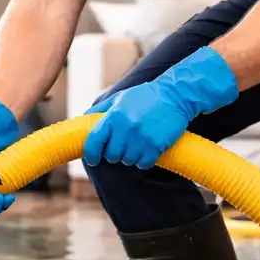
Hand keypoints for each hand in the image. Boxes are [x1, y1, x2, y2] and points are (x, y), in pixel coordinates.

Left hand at [83, 46, 237, 169]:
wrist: (175, 95)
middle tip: (124, 147)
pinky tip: (148, 152)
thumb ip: (102, 109)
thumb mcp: (121, 98)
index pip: (94, 141)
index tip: (93, 159)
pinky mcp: (156, 145)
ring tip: (138, 146)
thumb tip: (84, 120)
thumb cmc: (146, 96)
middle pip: (112, 155)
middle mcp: (126, 127)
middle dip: (116, 154)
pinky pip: (144, 164)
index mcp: (114, 115)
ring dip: (131, 157)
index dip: (91, 154)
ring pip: (128, 161)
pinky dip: (144, 161)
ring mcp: (141, 137)